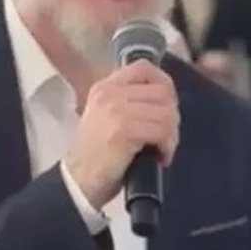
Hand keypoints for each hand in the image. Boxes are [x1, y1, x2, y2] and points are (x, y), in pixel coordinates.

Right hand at [64, 62, 178, 212]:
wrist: (78, 181)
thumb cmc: (96, 155)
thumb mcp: (105, 116)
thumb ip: (128, 101)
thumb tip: (165, 99)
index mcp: (105, 87)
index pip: (144, 68)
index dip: (164, 84)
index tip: (168, 106)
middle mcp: (110, 94)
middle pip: (162, 91)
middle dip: (172, 115)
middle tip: (166, 136)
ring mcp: (116, 110)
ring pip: (166, 112)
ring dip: (171, 134)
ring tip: (163, 149)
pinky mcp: (124, 130)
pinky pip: (161, 131)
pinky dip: (167, 146)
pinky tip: (160, 157)